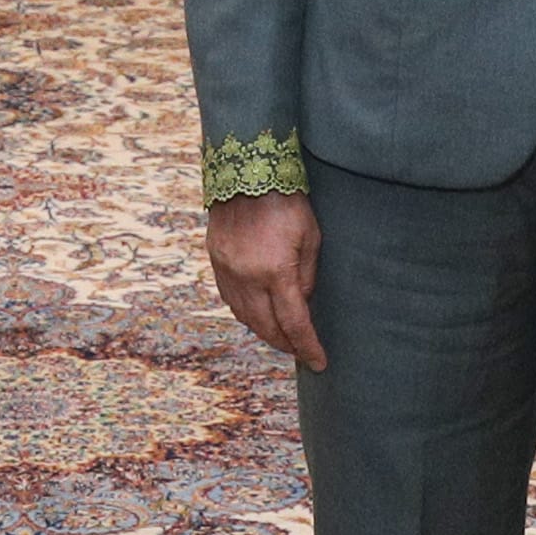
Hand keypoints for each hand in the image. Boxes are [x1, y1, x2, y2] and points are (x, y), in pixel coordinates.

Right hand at [207, 194, 327, 371]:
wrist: (246, 172)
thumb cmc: (287, 202)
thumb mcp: (311, 238)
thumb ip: (307, 276)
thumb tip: (303, 304)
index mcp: (276, 272)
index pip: (295, 323)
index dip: (308, 347)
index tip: (319, 362)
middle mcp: (248, 278)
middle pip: (266, 328)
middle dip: (286, 345)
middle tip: (301, 352)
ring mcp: (228, 271)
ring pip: (245, 318)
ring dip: (264, 332)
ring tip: (282, 336)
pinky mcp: (216, 262)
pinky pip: (230, 300)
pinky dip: (246, 314)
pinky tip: (258, 314)